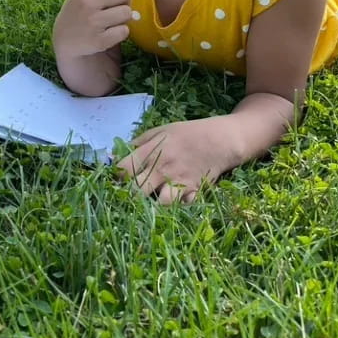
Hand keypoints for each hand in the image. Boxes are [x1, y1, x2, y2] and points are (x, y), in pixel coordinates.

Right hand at [53, 0, 131, 59]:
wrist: (65, 42)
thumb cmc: (78, 13)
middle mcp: (87, 2)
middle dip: (123, 1)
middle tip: (113, 8)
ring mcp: (93, 22)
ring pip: (127, 12)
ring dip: (122, 18)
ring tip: (110, 21)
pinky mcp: (99, 40)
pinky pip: (124, 31)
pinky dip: (120, 33)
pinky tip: (108, 33)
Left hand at [115, 116, 236, 203]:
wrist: (220, 139)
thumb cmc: (187, 133)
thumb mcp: (160, 131)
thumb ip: (138, 144)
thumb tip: (116, 156)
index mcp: (152, 151)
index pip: (124, 169)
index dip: (118, 176)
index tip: (119, 179)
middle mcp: (163, 169)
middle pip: (136, 191)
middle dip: (130, 196)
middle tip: (132, 194)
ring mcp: (179, 182)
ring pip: (160, 203)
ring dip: (155, 204)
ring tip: (153, 201)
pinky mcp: (195, 192)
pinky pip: (183, 207)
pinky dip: (178, 207)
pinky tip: (174, 202)